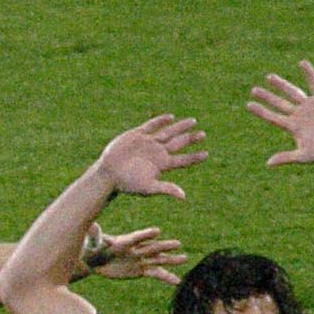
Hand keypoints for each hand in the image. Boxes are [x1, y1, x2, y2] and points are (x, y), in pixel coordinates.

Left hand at [82, 225, 186, 286]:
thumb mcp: (92, 244)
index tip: (156, 231)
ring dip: (171, 260)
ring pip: (158, 260)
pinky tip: (178, 281)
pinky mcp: (141, 270)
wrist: (95, 260)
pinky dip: (166, 277)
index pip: (136, 238)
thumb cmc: (93, 249)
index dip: (145, 235)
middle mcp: (136, 249)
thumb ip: (95, 237)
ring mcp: (140, 259)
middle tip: (177, 244)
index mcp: (124, 242)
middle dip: (163, 246)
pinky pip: (156, 273)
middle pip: (151, 247)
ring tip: (185, 258)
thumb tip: (92, 227)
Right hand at [91, 114, 206, 198]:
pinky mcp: (137, 135)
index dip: (194, 157)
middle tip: (203, 135)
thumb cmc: (127, 183)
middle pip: (178, 144)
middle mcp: (158, 152)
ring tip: (193, 121)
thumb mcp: (148, 188)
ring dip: (180, 127)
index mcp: (162, 164)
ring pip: (168, 132)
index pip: (182, 160)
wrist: (108, 174)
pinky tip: (170, 117)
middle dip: (190, 139)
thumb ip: (166, 189)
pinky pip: (152, 125)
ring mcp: (148, 142)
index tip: (206, 154)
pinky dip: (161, 121)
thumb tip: (183, 197)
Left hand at [245, 59, 313, 166]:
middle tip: (254, 90)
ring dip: (281, 85)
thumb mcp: (304, 156)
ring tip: (268, 77)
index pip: (272, 117)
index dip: (261, 111)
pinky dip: (309, 74)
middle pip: (279, 103)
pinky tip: (302, 63)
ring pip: (293, 93)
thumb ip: (286, 158)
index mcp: (292, 127)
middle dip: (267, 96)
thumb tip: (268, 163)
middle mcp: (299, 115)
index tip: (248, 105)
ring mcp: (310, 106)